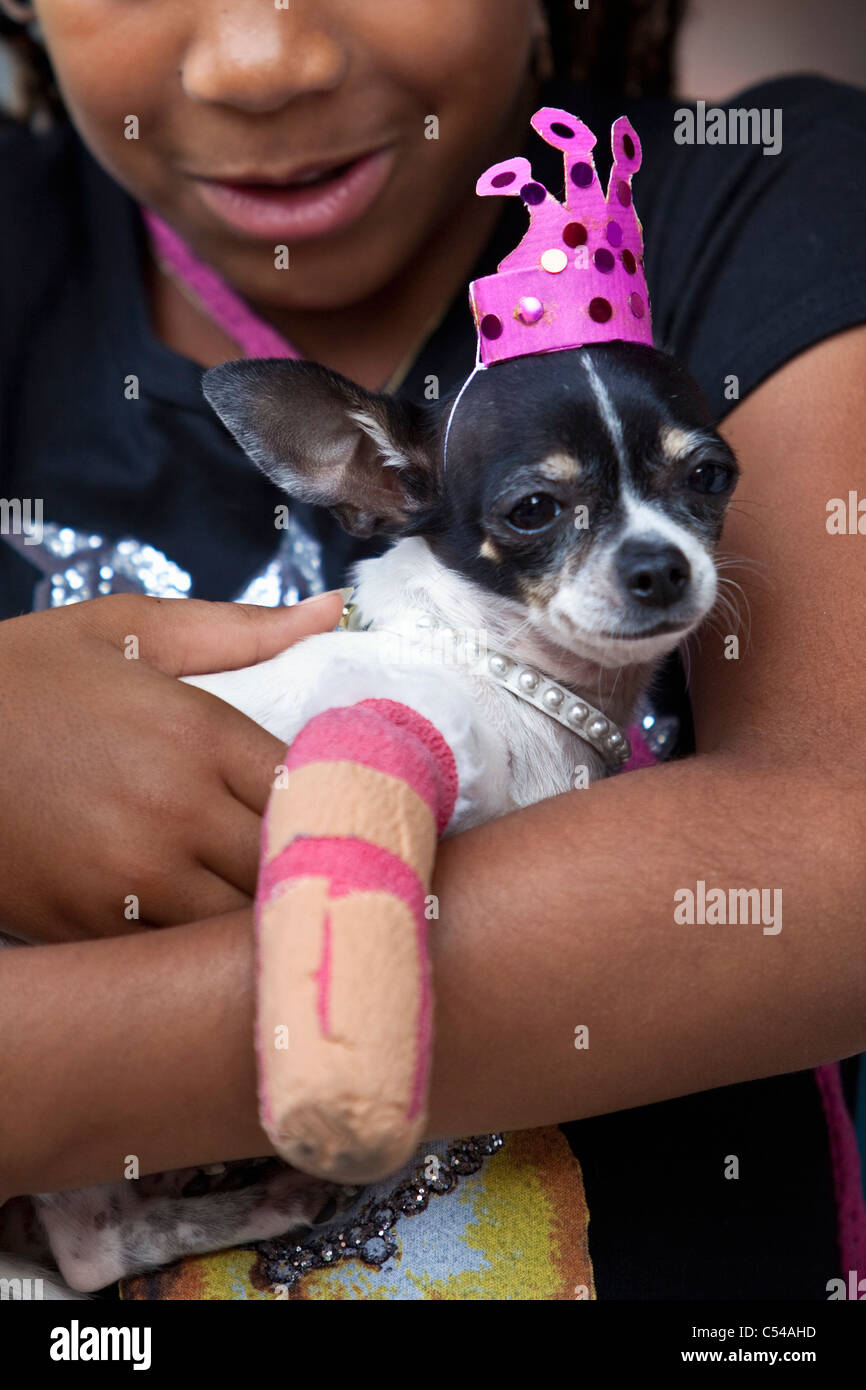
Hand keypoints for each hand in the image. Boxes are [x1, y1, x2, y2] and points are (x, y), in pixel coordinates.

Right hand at [0, 592, 343, 941]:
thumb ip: (239, 629)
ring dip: (266, 912)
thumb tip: (331, 611)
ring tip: (274, 896)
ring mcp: (131, 879)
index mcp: (197, 733)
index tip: (348, 803)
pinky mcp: (89, 926)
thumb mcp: (125, 630)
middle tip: (327, 859)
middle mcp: (176, 812)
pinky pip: (177, 954)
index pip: (316, 787)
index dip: (343, 800)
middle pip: (294, 864)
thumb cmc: (25, 676)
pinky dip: (200, 946)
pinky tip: (205, 923)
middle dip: (316, 864)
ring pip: (243, 924)